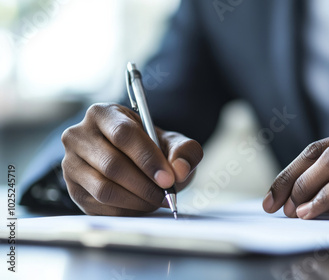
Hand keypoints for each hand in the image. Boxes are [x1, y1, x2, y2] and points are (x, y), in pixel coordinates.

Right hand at [61, 103, 202, 215]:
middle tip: (167, 195)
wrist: (135, 163)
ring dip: (137, 200)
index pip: (123, 134)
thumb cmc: (152, 149)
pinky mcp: (73, 189)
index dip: (148, 158)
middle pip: (112, 165)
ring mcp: (71, 163)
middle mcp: (79, 135)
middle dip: (145, 185)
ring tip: (158, 201)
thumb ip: (185, 151)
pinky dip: (126, 210)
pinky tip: (142, 205)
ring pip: (105, 189)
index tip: (169, 179)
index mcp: (103, 114)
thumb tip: (180, 169)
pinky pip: (100, 206)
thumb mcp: (174, 143)